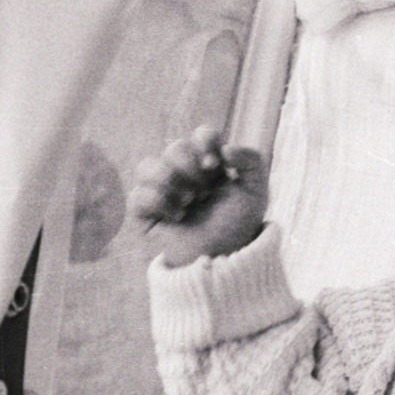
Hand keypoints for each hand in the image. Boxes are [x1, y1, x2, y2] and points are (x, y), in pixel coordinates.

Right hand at [128, 125, 267, 267]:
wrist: (223, 259)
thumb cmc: (238, 226)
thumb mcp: (257, 192)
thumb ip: (252, 160)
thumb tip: (226, 147)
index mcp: (211, 164)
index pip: (202, 135)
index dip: (205, 142)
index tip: (214, 165)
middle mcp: (184, 173)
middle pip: (174, 147)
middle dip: (191, 169)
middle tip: (205, 193)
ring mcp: (162, 191)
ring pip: (147, 165)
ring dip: (171, 182)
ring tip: (189, 202)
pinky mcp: (144, 213)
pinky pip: (137, 194)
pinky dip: (159, 203)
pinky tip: (176, 217)